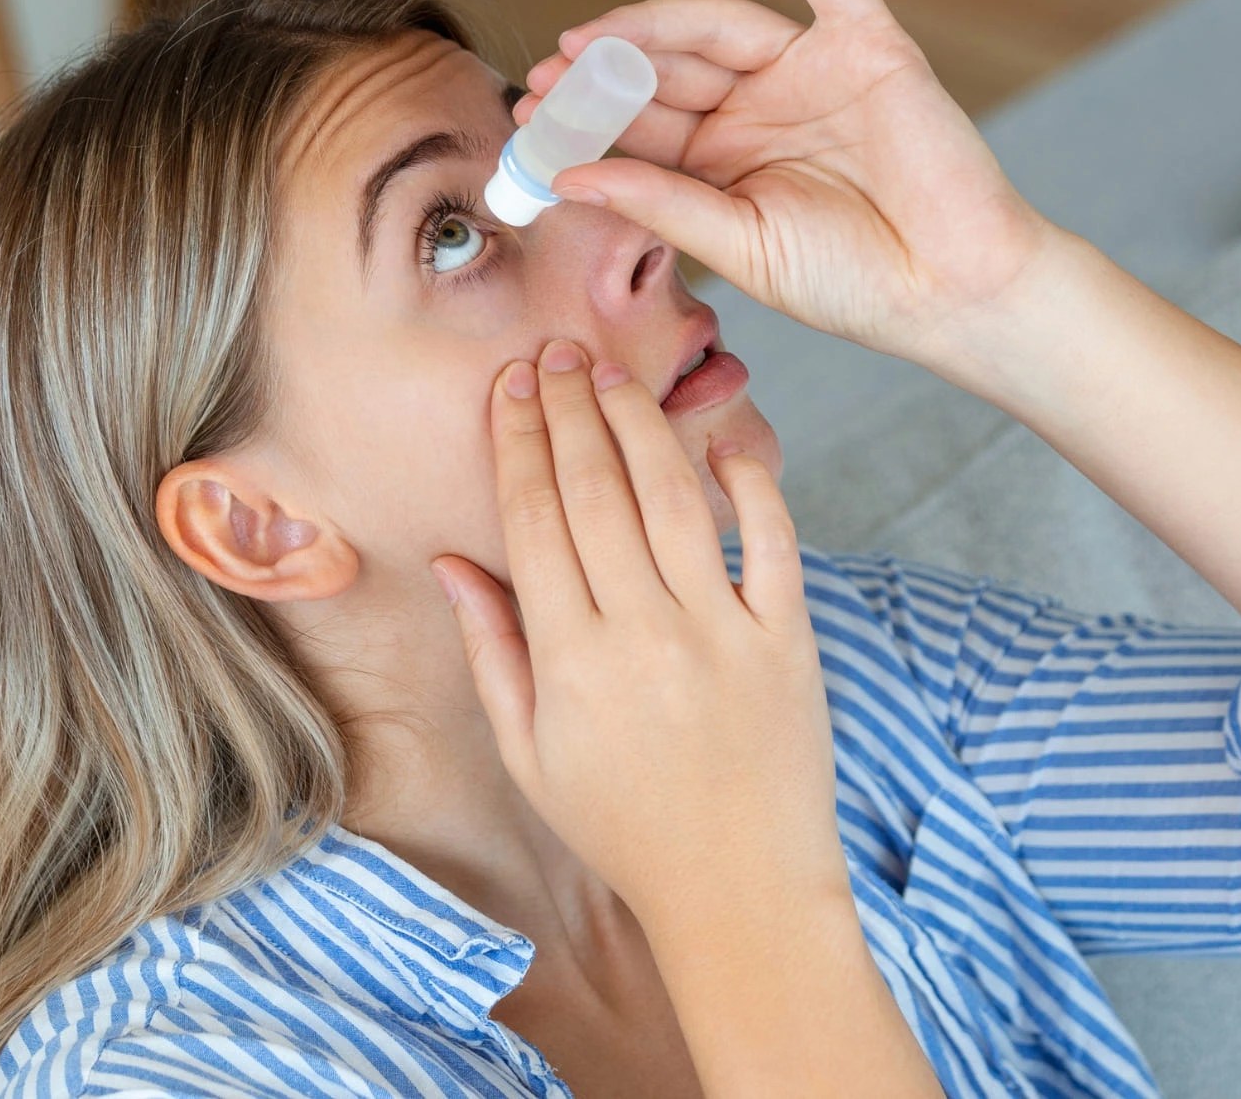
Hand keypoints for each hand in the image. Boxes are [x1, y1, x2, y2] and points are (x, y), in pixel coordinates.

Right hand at [429, 339, 846, 921]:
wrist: (739, 887)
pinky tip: (723, 438)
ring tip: (613, 375)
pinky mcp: (787, 638)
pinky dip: (752, 482)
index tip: (509, 389)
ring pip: (674, 499)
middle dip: (570, 412)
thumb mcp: (532, 753)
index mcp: (572, 660)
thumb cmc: (626, 826)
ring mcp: (722, 631)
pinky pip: (773, 540)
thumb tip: (453, 564)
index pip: (536, 521)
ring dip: (640, 425)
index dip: (519, 444)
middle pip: (598, 493)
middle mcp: (644, 633)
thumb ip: (494, 651)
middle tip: (555, 353)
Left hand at [517, 0, 1066, 361]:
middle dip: (606, 70)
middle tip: (549, 76)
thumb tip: (569, 177)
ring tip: (595, 42)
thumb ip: (663, 204)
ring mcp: (810, 72)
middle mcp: (759, 110)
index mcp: (724, 164)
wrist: (954, 291)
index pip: (641, 125)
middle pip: (668, 69)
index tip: (529, 119)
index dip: (586, 117)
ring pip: (718, 24)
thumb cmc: (854, 285)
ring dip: (653, 23)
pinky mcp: (867, 44)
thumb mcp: (741, 247)